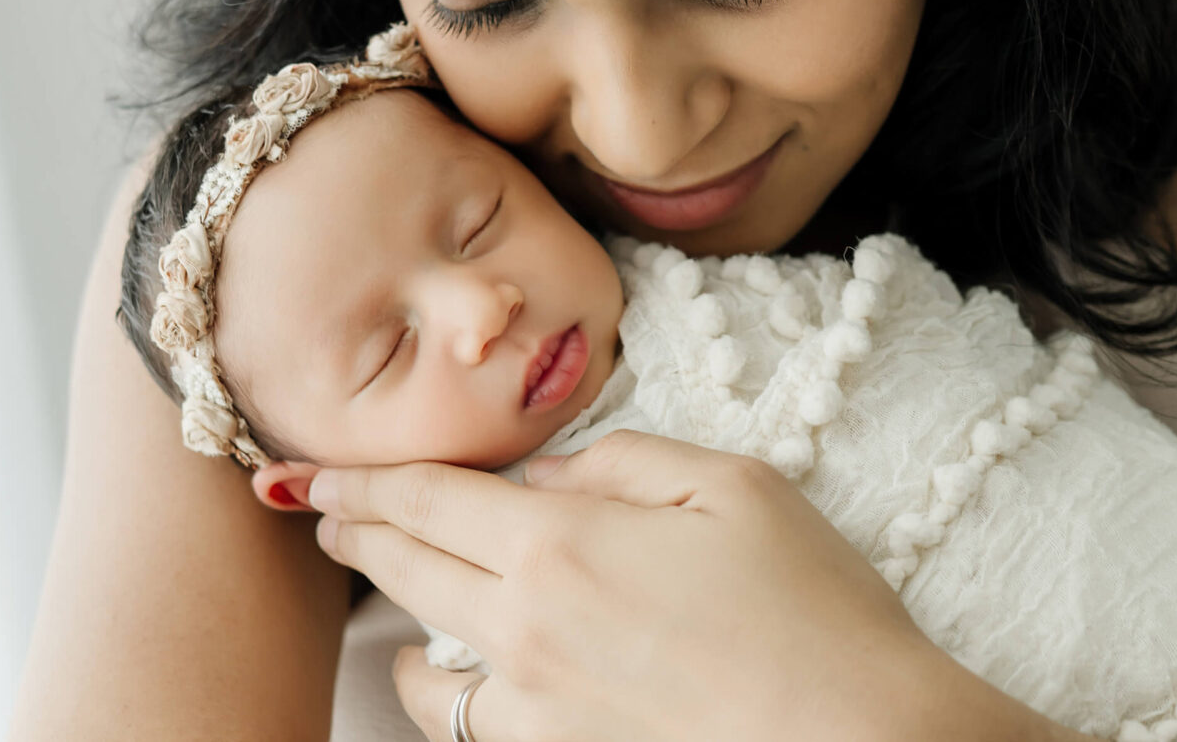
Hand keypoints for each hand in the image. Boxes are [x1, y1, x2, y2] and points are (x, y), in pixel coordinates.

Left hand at [309, 429, 1054, 741]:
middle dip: (354, 531)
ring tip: (381, 583)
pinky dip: (440, 693)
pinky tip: (442, 674)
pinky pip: (467, 725)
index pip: (427, 501)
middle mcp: (527, 630)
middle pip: (405, 571)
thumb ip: (621, 463)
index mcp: (562, 544)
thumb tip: (549, 476)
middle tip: (321, 508)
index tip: (316, 469)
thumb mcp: (730, 485)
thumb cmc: (810, 607)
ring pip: (419, 661)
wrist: (861, 740)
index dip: (363, 480)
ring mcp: (538, 708)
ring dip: (389, 613)